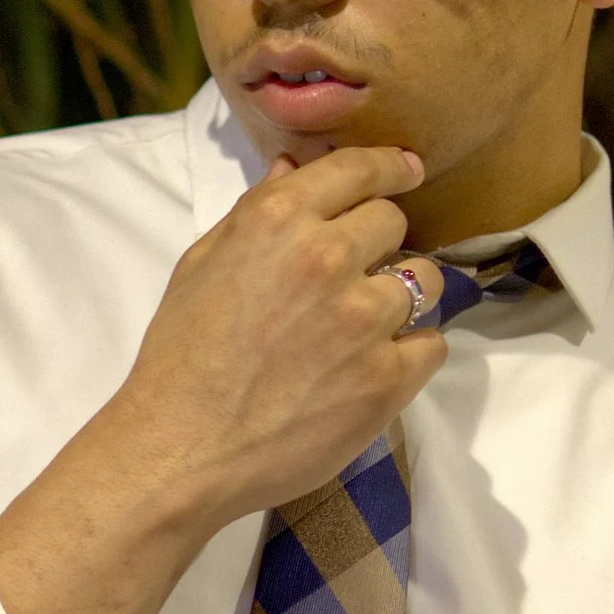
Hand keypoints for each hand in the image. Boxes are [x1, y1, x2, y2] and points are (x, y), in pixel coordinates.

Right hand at [99, 145, 446, 532]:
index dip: (390, 166)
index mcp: (277, 220)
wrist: (181, 447)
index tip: (407, 170)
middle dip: (380, 240)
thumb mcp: (201, 265)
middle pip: (395, 221)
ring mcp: (364, 318)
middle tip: (354, 272)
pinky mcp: (387, 376)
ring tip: (365, 324)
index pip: (358, 169)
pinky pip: (432, 344)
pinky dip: (410, 351)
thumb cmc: (180, 355)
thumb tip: (292, 169)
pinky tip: (373, 365)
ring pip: (424, 279)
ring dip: (400, 295)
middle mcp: (327, 257)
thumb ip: (253, 212)